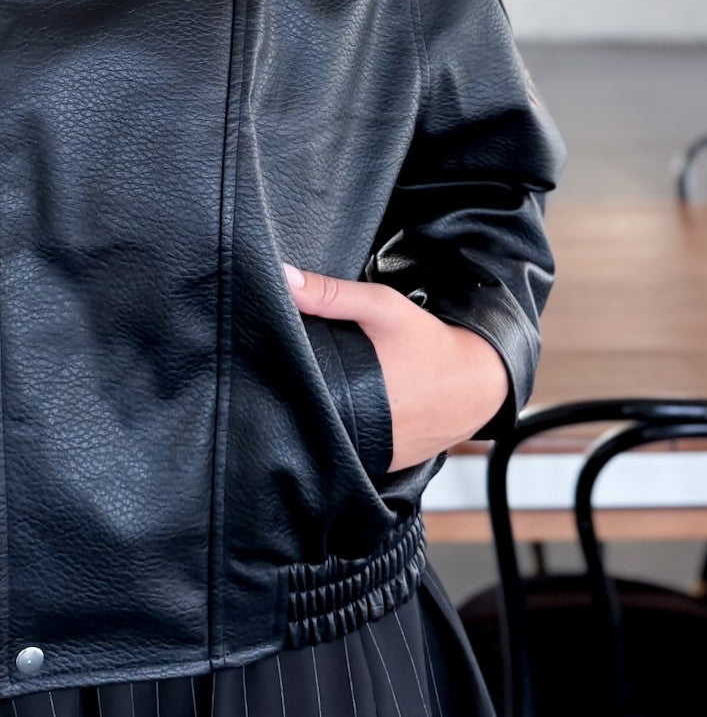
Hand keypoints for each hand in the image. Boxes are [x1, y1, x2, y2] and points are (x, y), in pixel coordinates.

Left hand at [281, 261, 509, 472]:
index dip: (274, 371)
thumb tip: (282, 278)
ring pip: (327, 433)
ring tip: (319, 388)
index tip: (265, 353)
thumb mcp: (381, 307)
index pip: (291, 389)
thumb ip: (330, 294)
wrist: (477, 383)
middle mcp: (356, 431)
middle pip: (305, 412)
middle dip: (296, 391)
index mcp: (346, 394)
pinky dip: (347, 430)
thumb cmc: (428, 342)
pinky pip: (353, 448)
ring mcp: (371, 454)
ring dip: (319, 414)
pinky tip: (347, 410)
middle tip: (291, 367)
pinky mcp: (385, 465)